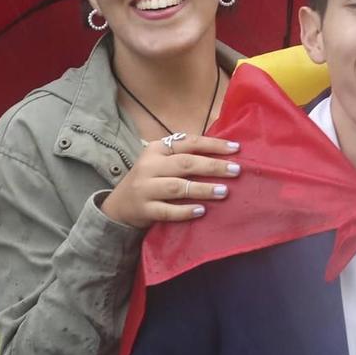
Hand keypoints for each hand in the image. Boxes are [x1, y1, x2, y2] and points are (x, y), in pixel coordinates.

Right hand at [102, 134, 239, 229]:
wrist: (118, 206)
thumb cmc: (151, 181)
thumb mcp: (162, 162)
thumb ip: (186, 156)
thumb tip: (226, 155)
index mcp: (157, 150)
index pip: (188, 142)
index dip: (213, 144)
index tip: (236, 148)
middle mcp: (149, 166)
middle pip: (185, 163)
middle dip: (213, 166)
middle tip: (236, 170)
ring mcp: (144, 188)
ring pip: (177, 187)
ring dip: (202, 189)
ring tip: (224, 191)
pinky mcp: (143, 209)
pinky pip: (167, 210)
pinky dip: (185, 211)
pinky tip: (202, 211)